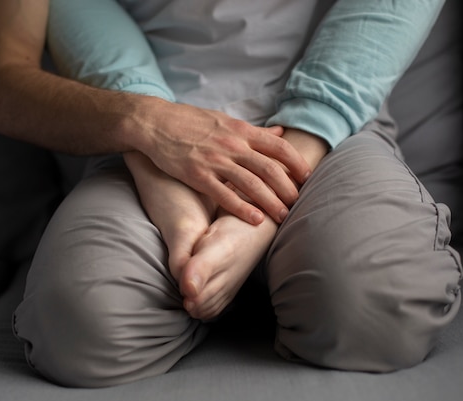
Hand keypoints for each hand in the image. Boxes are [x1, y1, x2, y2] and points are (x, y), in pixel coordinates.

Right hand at [133, 100, 311, 224]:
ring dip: (270, 202)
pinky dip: (242, 208)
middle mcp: (232, 145)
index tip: (308, 177)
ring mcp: (215, 160)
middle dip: (288, 188)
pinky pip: (224, 194)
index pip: (279, 147)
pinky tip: (255, 219)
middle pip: (270, 168)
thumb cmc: (190, 121)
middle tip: (298, 204)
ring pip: (251, 184)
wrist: (155, 122)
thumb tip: (279, 133)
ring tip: (282, 217)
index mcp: (240, 130)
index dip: (297, 163)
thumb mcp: (225, 119)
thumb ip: (253, 131)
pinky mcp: (197, 175)